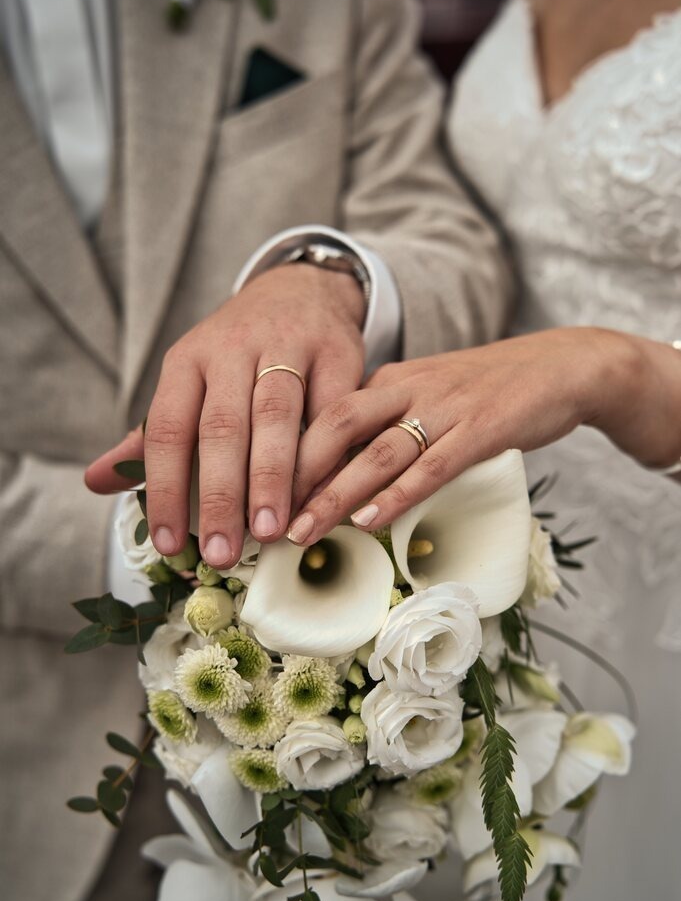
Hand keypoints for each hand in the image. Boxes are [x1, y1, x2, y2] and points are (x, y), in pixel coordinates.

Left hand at [85, 265, 365, 566]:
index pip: (167, 428)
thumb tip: (95, 482)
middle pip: (221, 427)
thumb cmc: (236, 354)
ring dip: (272, 479)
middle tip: (222, 552)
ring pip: (275, 417)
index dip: (164, 488)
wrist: (301, 291)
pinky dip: (324, 457)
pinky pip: (329, 411)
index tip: (168, 542)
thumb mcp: (189, 381)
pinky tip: (318, 499)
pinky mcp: (335, 352)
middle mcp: (232, 348)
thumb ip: (149, 436)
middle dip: (220, 495)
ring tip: (271, 532)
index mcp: (187, 361)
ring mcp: (286, 346)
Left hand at [287, 327, 680, 544]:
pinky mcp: (481, 428)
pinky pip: (431, 464)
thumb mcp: (429, 397)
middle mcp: (408, 388)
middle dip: (296, 476)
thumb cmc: (490, 390)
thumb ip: (389, 425)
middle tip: (265, 519)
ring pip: (377, 451)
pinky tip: (370, 520)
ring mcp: (444, 407)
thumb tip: (343, 471)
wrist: (562, 367)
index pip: (324, 415)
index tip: (259, 496)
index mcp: (390, 380)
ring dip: (336, 495)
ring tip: (303, 532)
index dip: (287, 455)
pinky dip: (398, 494)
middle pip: (336, 428)